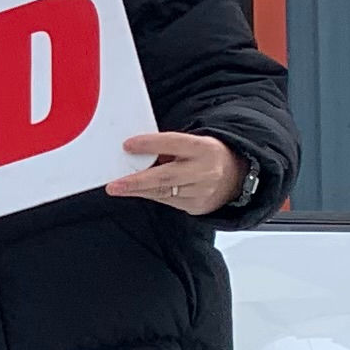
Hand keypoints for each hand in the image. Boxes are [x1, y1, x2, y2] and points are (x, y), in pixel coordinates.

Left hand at [104, 131, 243, 215]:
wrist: (236, 177)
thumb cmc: (205, 156)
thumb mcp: (193, 144)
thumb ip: (169, 147)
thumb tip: (135, 151)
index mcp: (204, 148)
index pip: (174, 143)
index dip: (150, 144)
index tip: (127, 145)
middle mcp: (205, 171)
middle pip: (166, 176)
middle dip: (136, 181)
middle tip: (114, 185)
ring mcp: (202, 191)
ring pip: (164, 192)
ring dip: (138, 190)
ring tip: (118, 188)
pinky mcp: (198, 206)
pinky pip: (168, 201)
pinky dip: (151, 195)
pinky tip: (137, 191)